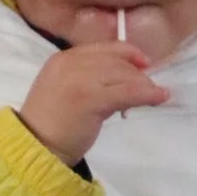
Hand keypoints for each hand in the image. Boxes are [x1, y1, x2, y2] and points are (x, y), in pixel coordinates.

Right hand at [18, 42, 168, 164]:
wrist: (36, 146)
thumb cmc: (51, 126)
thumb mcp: (67, 91)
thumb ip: (88, 79)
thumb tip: (124, 80)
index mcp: (61, 59)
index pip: (101, 48)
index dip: (126, 52)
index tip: (143, 62)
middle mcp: (70, 63)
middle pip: (114, 60)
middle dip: (137, 72)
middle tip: (150, 86)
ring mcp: (80, 79)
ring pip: (123, 74)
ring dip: (144, 84)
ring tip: (157, 94)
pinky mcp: (91, 98)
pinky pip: (127, 92)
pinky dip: (147, 94)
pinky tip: (160, 97)